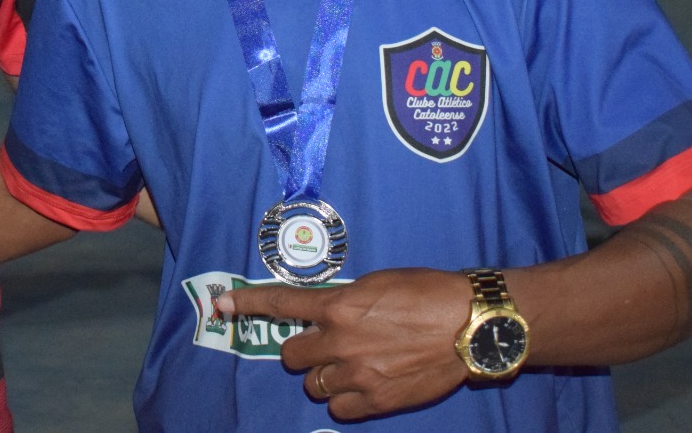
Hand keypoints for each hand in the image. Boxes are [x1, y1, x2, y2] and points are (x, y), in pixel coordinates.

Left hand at [216, 267, 471, 419]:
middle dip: (304, 350)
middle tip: (328, 345)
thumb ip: (345, 302)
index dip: (247, 304)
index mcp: (338, 306)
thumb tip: (328, 315)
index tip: (222, 304)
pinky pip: (338, 409)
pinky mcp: (376, 401)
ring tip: (354, 364)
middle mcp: (340, 342)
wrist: (469, 324)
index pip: (280, 304)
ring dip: (325, 375)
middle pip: (293, 356)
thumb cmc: (428, 293)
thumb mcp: (378, 284)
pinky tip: (363, 385)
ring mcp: (356, 375)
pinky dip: (344, 399)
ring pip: (314, 384)